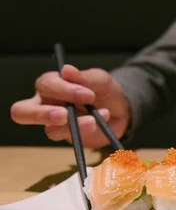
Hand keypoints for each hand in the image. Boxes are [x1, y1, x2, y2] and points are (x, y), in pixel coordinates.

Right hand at [10, 65, 129, 148]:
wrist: (119, 109)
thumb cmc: (103, 90)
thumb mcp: (100, 80)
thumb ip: (84, 77)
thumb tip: (67, 70)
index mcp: (51, 84)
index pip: (45, 85)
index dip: (63, 89)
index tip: (88, 95)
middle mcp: (45, 104)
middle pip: (22, 112)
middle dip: (42, 114)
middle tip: (64, 115)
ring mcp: (54, 124)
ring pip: (49, 130)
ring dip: (74, 127)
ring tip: (93, 121)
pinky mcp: (67, 138)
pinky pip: (69, 139)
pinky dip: (85, 132)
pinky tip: (99, 123)